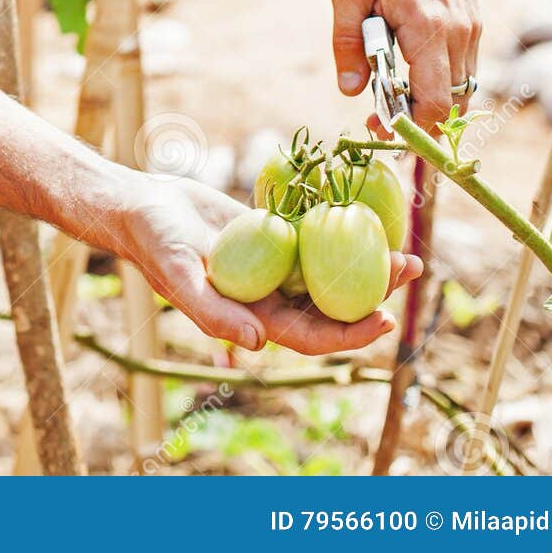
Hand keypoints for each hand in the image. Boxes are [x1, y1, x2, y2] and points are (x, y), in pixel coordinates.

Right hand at [115, 174, 420, 355]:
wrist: (142, 207)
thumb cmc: (154, 245)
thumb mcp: (178, 277)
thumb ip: (213, 313)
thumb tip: (259, 345)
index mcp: (253, 318)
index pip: (312, 336)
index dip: (350, 334)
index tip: (385, 319)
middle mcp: (271, 296)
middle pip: (332, 304)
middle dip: (374, 294)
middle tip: (409, 270)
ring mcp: (275, 264)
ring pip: (330, 271)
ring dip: (366, 263)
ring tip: (404, 251)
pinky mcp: (273, 232)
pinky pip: (313, 235)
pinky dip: (339, 230)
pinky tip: (366, 216)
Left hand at [332, 0, 479, 133]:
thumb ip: (346, 40)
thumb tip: (350, 90)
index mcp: (429, 25)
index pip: (436, 101)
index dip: (412, 127)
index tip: (380, 129)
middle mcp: (460, 30)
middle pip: (453, 102)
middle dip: (419, 121)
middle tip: (378, 120)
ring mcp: (471, 25)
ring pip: (463, 87)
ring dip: (431, 101)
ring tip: (389, 98)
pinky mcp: (473, 20)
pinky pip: (464, 66)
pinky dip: (442, 80)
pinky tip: (409, 72)